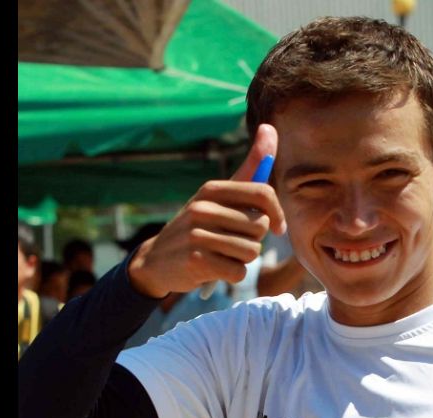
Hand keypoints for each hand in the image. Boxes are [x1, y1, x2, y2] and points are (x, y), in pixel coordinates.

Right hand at [129, 124, 285, 297]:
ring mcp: (197, 234)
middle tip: (231, 242)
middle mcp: (202, 207)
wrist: (155, 260)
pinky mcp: (195, 262)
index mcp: (212, 189)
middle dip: (253, 240)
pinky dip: (232, 275)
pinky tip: (215, 270)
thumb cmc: (200, 226)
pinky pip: (238, 272)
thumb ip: (250, 167)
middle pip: (260, 227)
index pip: (262, 193)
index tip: (277, 228)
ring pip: (251, 251)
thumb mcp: (220, 196)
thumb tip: (270, 127)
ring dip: (243, 259)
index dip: (277, 214)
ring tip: (222, 255)